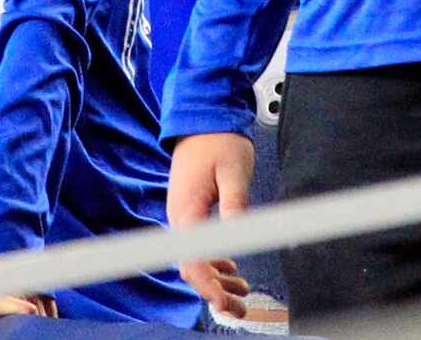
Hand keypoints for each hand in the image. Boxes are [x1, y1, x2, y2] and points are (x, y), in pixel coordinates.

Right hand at [168, 133, 253, 312]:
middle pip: (193, 266)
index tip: (224, 303)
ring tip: (241, 290)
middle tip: (239, 306)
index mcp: (186, 211)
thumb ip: (235, 205)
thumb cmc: (217, 138)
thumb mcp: (234, 171)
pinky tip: (230, 266)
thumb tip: (239, 237)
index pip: (192, 261)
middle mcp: (180, 217)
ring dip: (218, 277)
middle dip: (215, 290)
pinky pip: (199, 245)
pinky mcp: (191, 210)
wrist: (203, 114)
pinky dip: (215, 260)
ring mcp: (184, 214)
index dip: (208, 287)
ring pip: (197, 258)